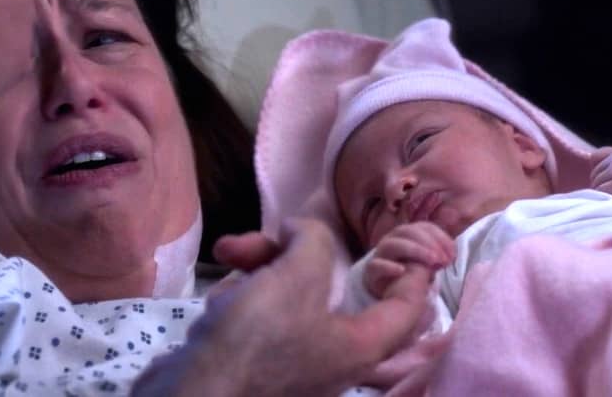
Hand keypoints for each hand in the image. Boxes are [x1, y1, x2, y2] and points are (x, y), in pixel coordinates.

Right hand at [132, 219, 433, 396]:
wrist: (195, 389)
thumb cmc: (256, 339)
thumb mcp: (295, 277)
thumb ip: (313, 242)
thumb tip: (303, 230)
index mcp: (359, 345)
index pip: (407, 309)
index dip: (415, 274)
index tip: (417, 246)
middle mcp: (332, 356)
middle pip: (332, 287)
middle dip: (298, 250)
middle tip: (276, 233)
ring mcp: (291, 359)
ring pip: (289, 292)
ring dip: (260, 264)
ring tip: (230, 253)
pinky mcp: (253, 357)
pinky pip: (260, 312)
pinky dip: (244, 293)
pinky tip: (222, 292)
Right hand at [365, 222, 454, 298]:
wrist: (388, 290)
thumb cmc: (410, 273)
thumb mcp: (427, 263)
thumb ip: (437, 256)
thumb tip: (449, 255)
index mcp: (407, 235)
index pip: (424, 227)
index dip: (440, 237)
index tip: (452, 254)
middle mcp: (392, 239)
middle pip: (408, 231)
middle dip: (428, 243)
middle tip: (443, 259)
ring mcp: (380, 254)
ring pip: (393, 244)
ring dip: (415, 250)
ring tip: (432, 263)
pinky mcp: (371, 271)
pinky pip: (377, 265)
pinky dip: (389, 267)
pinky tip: (402, 271)